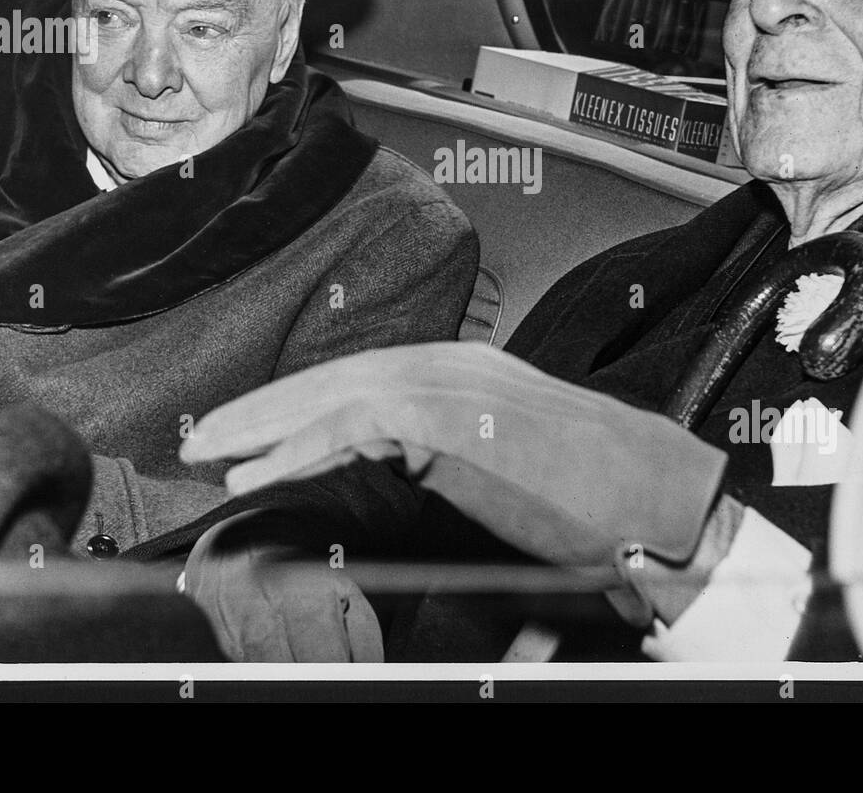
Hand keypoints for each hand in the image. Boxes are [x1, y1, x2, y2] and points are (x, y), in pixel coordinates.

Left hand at [181, 341, 726, 567]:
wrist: (656, 498)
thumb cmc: (594, 494)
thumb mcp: (502, 468)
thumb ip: (447, 456)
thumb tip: (401, 471)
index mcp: (462, 372)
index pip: (359, 382)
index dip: (297, 408)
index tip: (251, 439)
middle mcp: (452, 363)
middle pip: (334, 378)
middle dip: (263, 410)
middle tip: (206, 440)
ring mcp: (452, 380)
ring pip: (332, 392)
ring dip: (264, 425)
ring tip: (213, 455)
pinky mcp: (452, 412)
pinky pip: (353, 424)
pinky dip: (300, 447)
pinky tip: (261, 472)